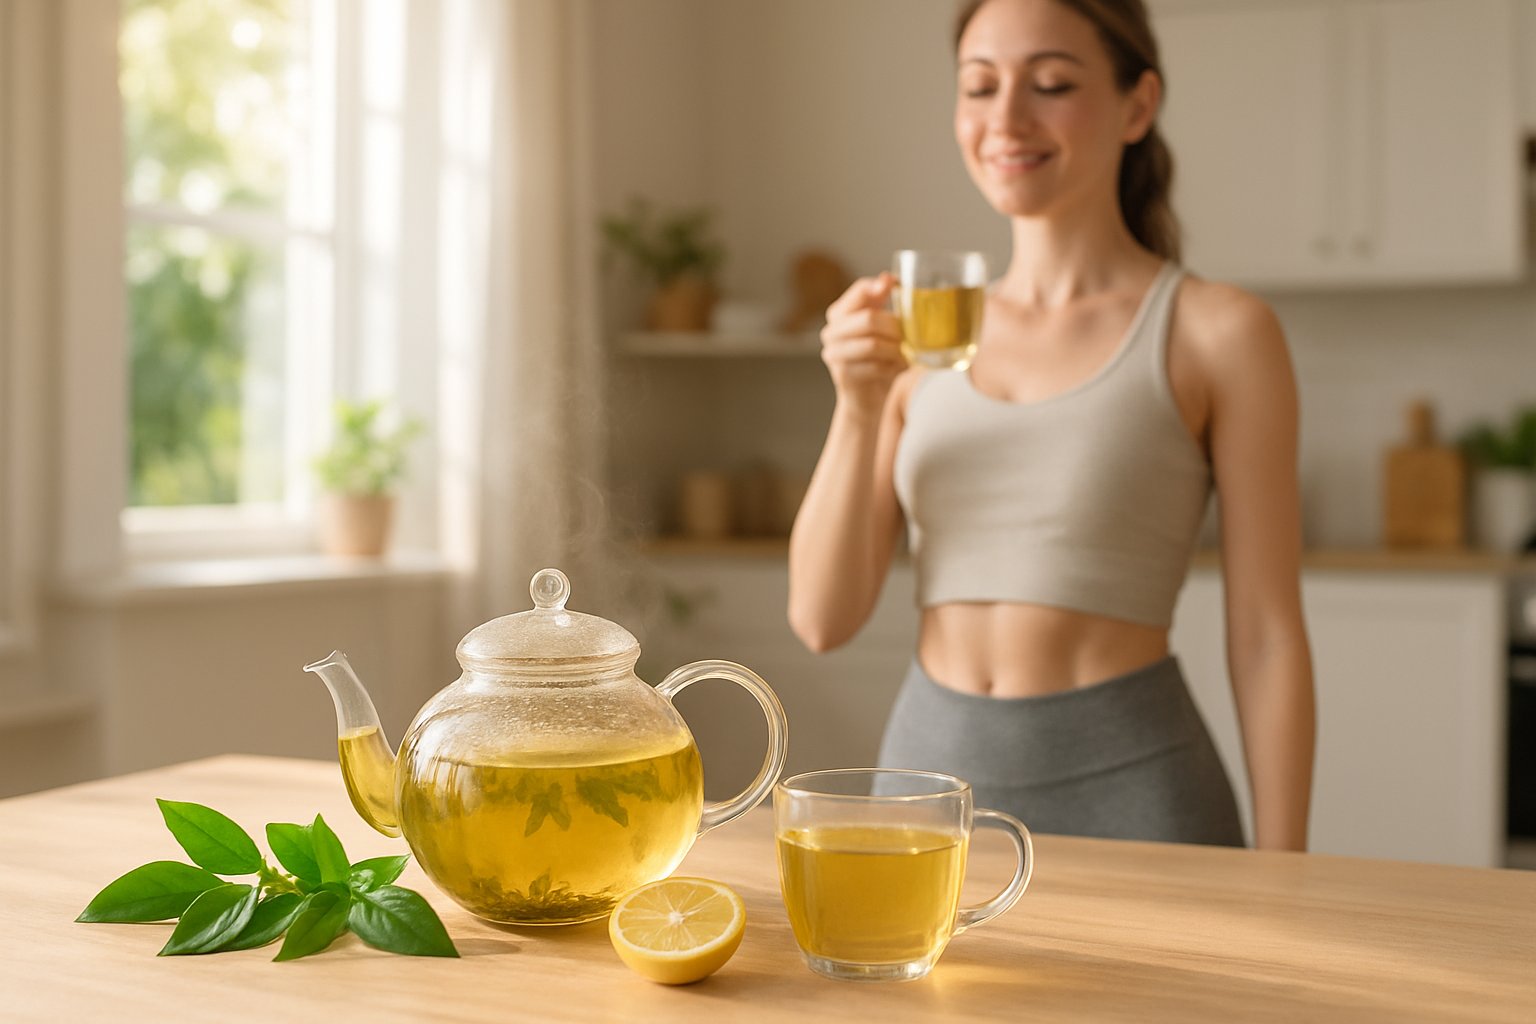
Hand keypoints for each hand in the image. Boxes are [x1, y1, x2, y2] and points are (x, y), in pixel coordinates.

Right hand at [819, 272, 906, 416]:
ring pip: (872, 345)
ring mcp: (834, 354)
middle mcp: (831, 332)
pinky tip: (897, 368)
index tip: (896, 287)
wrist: (866, 399)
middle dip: (894, 327)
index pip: (859, 291)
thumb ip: (882, 302)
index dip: (879, 288)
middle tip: (908, 336)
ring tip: (905, 354)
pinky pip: (875, 366)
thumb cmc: (877, 359)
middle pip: (868, 319)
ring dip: (895, 350)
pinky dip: (891, 367)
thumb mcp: (881, 327)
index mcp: (839, 314)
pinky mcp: (843, 375)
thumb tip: (888, 277)